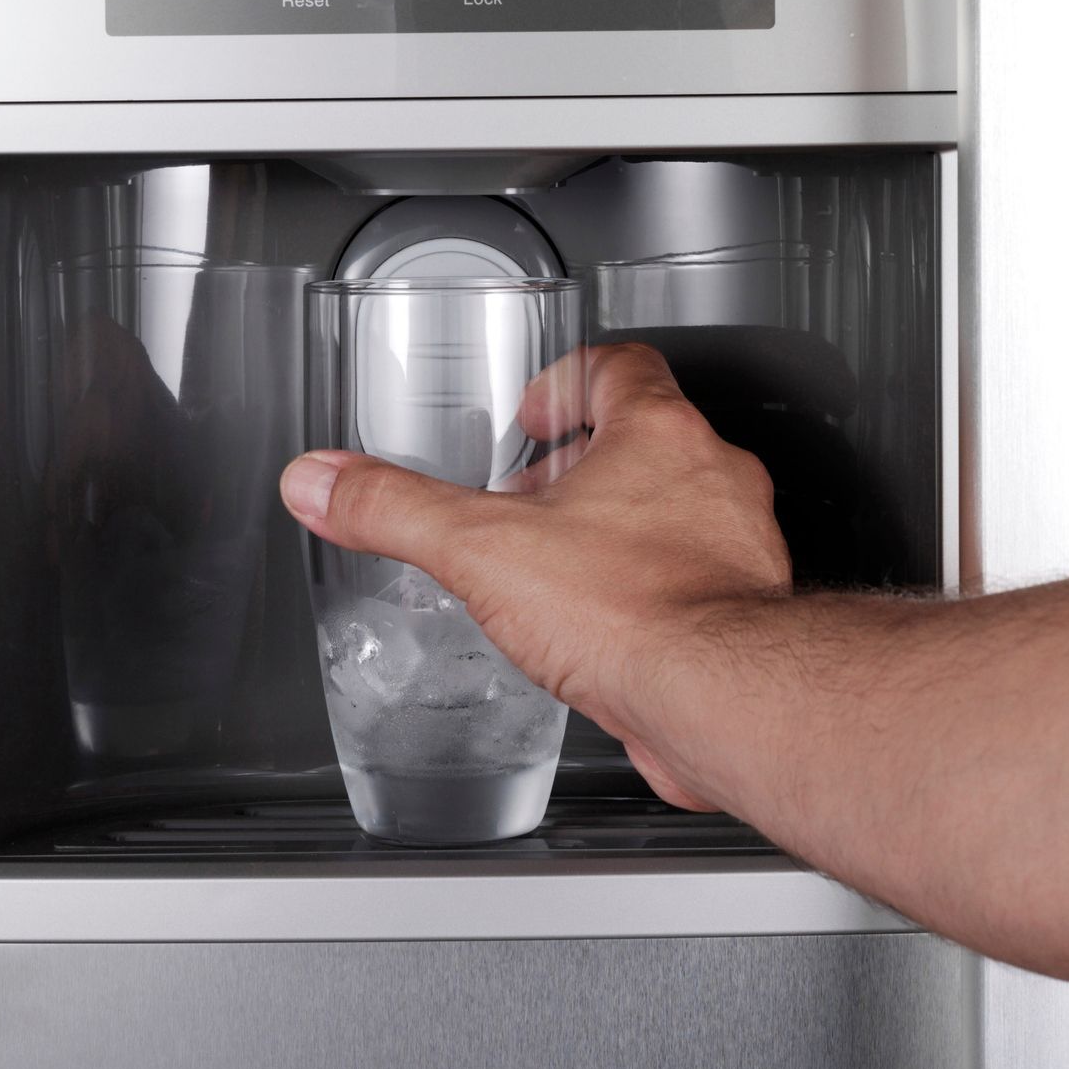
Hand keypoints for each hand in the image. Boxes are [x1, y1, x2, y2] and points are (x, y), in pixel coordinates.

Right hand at [279, 342, 790, 808]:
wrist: (721, 702)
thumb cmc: (635, 613)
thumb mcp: (481, 550)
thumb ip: (396, 509)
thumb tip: (323, 480)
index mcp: (659, 433)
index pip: (622, 366)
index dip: (569, 379)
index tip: (535, 411)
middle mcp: (713, 478)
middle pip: (651, 438)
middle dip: (584, 463)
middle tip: (533, 493)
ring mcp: (738, 545)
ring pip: (679, 510)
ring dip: (621, 526)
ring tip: (561, 564)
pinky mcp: (745, 613)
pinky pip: (696, 580)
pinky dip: (650, 591)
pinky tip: (603, 632)